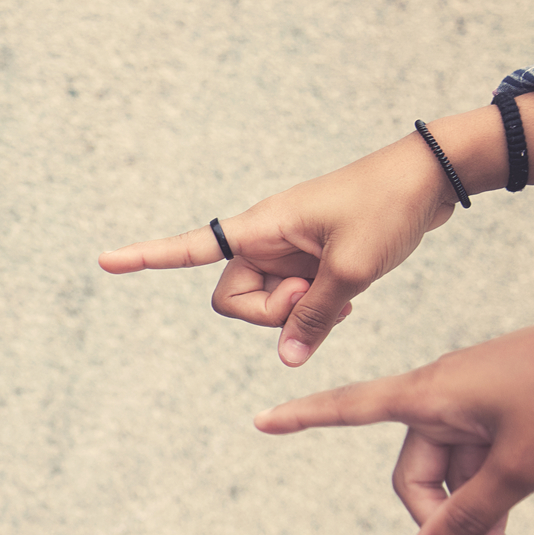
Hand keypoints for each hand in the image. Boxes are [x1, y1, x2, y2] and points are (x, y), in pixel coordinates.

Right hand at [100, 94, 533, 366]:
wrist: (430, 178)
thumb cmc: (388, 208)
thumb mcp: (352, 270)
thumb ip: (315, 316)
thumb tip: (287, 357)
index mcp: (261, 228)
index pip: (190, 246)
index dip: (146, 257)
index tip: (103, 260)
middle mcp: (264, 239)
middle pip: (236, 300)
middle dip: (272, 314)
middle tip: (320, 296)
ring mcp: (286, 250)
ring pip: (268, 305)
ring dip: (301, 311)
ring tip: (346, 291)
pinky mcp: (308, 258)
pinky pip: (295, 299)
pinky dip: (317, 306)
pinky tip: (350, 294)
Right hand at [255, 298, 533, 534]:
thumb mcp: (521, 465)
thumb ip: (471, 515)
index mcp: (431, 394)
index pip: (348, 407)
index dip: (303, 419)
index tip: (261, 422)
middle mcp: (445, 397)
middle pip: (420, 474)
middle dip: (442, 529)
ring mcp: (480, 404)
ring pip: (461, 478)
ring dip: (478, 527)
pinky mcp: (510, 411)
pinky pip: (488, 465)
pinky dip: (498, 504)